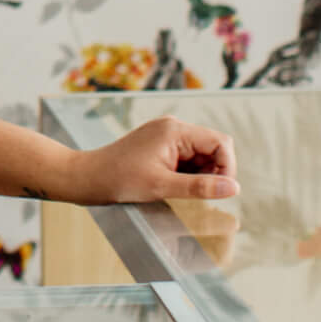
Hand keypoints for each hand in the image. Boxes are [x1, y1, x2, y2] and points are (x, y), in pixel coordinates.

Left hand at [73, 115, 237, 206]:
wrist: (87, 177)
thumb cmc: (120, 180)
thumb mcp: (163, 186)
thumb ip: (201, 187)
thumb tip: (233, 188)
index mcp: (175, 130)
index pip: (220, 142)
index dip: (227, 167)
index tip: (220, 191)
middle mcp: (172, 128)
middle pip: (213, 147)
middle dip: (213, 172)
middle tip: (198, 194)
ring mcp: (165, 136)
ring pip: (201, 155)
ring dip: (200, 175)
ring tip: (178, 190)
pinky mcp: (159, 147)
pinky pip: (186, 159)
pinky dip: (188, 174)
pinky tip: (172, 186)